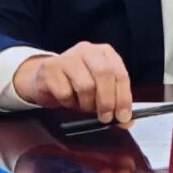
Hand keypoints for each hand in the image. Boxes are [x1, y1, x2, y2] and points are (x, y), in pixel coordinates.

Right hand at [13, 41, 132, 122]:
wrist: (45, 78)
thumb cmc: (76, 84)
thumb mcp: (99, 90)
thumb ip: (114, 102)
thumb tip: (127, 121)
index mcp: (105, 52)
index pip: (120, 74)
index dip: (123, 97)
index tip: (123, 117)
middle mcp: (87, 50)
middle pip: (104, 75)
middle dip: (107, 101)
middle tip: (105, 118)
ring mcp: (67, 57)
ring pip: (85, 85)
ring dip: (86, 103)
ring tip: (83, 106)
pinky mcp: (50, 68)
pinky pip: (65, 93)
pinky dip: (68, 103)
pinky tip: (67, 100)